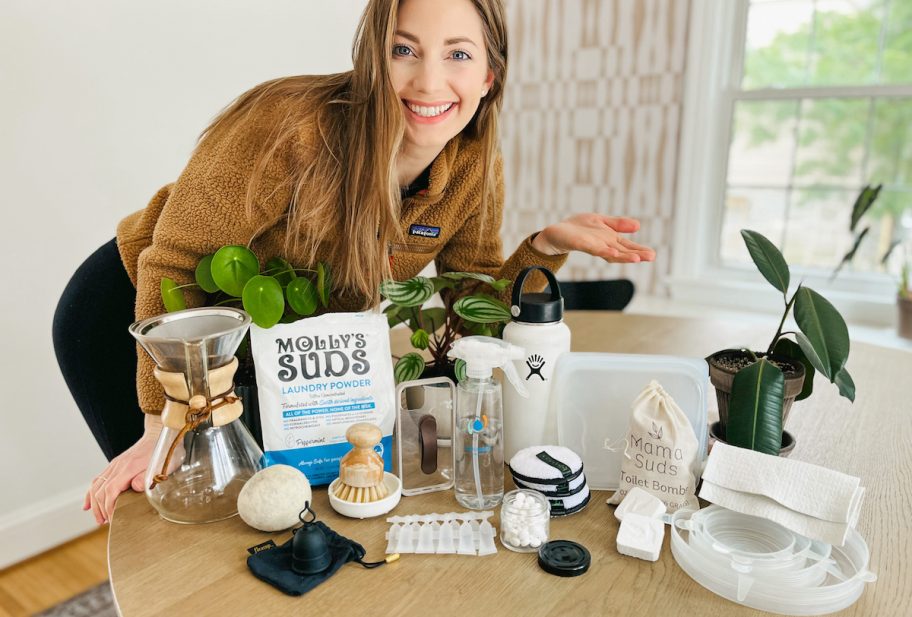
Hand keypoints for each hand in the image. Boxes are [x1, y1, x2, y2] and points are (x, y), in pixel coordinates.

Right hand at [83, 414, 161, 523]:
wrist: (160, 432)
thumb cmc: (165, 450)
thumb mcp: (164, 465)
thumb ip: (149, 476)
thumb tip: (135, 487)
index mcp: (128, 467)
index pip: (111, 491)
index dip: (109, 507)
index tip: (113, 519)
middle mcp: (118, 466)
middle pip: (100, 490)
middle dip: (101, 509)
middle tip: (106, 523)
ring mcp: (115, 464)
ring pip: (96, 486)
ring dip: (95, 504)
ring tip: (99, 518)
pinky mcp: (116, 465)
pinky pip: (98, 480)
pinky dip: (91, 493)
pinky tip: (87, 504)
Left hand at [531, 214, 655, 262]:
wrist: (557, 232)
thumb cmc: (579, 228)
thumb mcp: (601, 221)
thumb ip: (618, 224)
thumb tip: (638, 226)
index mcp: (609, 240)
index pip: (627, 246)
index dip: (639, 250)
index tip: (652, 254)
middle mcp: (603, 245)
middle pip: (622, 252)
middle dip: (637, 255)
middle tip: (651, 257)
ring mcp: (593, 246)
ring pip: (611, 253)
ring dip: (623, 256)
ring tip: (637, 258)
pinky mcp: (582, 244)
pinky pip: (594, 249)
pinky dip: (604, 251)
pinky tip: (613, 253)